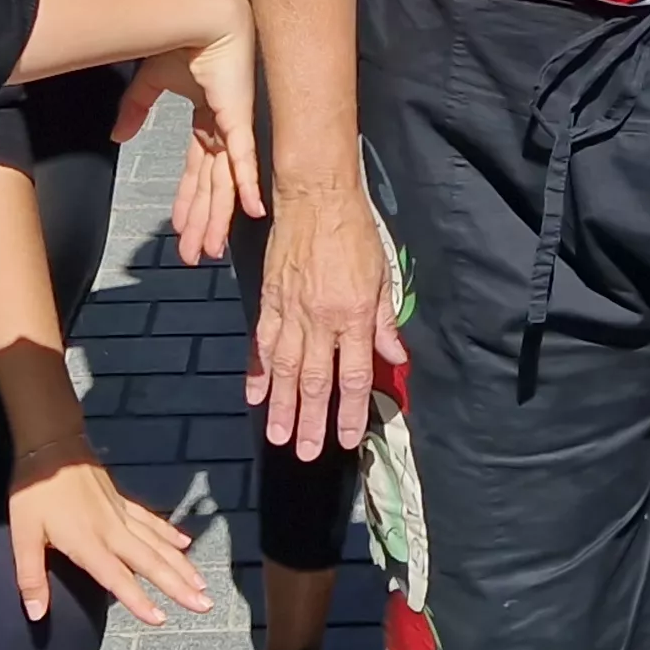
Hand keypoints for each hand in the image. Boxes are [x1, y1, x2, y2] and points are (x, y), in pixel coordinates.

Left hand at [5, 442, 212, 625]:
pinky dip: (169, 533)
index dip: (138, 600)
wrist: (51, 445)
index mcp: (88, 543)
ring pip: (158, 544)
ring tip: (202, 584)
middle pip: (150, 563)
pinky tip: (185, 544)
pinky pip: (152, 521)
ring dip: (181, 565)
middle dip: (178, 586)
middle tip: (204, 605)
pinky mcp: (123, 500)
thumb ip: (31, 577)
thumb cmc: (34, 493)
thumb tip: (36, 614)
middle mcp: (112, 531)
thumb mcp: (22, 536)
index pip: (117, 578)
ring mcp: (121, 514)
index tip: (161, 620)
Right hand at [114, 0, 262, 263]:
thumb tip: (117, 135)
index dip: (187, 201)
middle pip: (210, 188)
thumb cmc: (180, 40)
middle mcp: (221, 130)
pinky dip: (247, 188)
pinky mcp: (238, 121)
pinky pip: (243, 162)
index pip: (195, 171)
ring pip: (224, 185)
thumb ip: (134, 110)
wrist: (199, 16)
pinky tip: (253, 213)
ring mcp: (232, 127)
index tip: (180, 229)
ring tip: (210, 250)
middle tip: (196, 256)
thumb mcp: (150, 82)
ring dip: (216, 219)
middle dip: (201, 224)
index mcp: (205, 120)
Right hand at [248, 177, 400, 459]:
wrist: (316, 197)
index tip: (344, 439)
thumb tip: (395, 357)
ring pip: (286, 369)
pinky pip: (262, 343)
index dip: (349, 411)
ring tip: (278, 436)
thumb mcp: (382, 275)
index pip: (353, 375)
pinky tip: (255, 395)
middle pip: (316, 381)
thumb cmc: (354, 233)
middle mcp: (321, 320)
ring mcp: (291, 311)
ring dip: (282, 406)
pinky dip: (258, 372)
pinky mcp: (270, 300)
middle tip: (305, 452)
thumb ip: (385, 321)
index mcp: (355, 315)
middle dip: (311, 420)